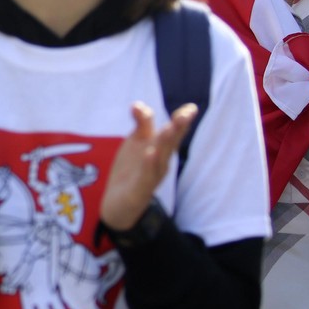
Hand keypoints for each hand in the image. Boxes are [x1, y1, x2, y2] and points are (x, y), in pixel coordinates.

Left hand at [99, 101, 197, 230]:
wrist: (118, 205)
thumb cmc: (132, 170)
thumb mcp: (136, 143)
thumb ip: (142, 123)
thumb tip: (139, 104)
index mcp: (160, 149)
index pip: (173, 133)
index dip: (181, 120)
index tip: (191, 108)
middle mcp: (160, 161)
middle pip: (170, 144)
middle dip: (178, 129)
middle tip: (186, 114)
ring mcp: (152, 176)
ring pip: (161, 158)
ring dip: (164, 143)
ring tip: (168, 128)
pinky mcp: (140, 190)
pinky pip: (146, 176)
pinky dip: (149, 164)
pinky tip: (150, 153)